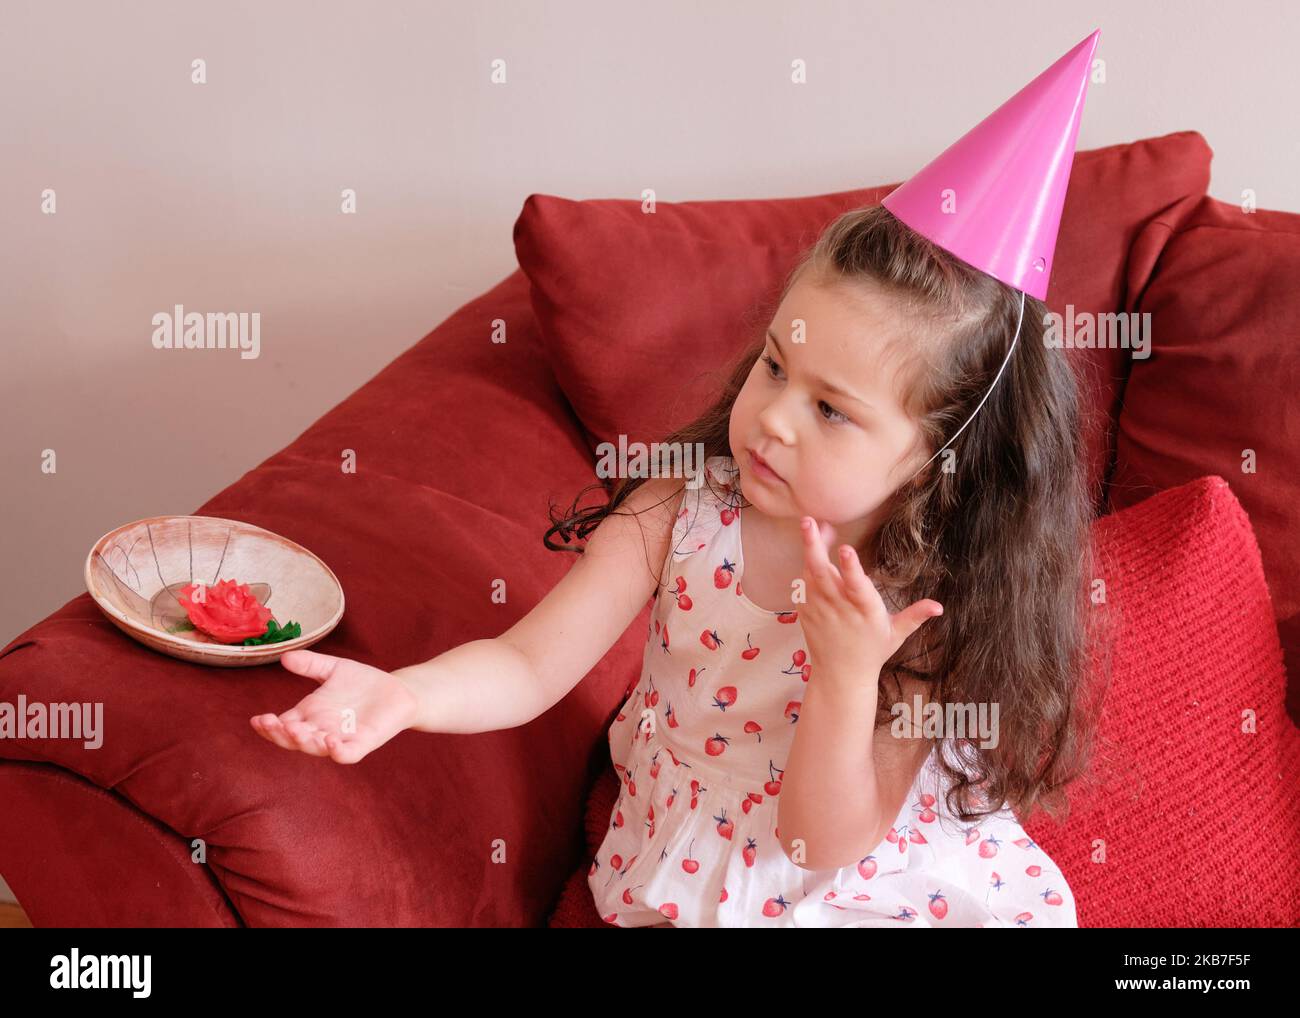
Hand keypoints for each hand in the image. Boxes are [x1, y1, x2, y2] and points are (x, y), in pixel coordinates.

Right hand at [249, 649, 420, 763]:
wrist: (397, 690)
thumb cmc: (363, 682)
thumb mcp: (335, 668)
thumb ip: (311, 664)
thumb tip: (285, 656)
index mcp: (310, 715)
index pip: (283, 725)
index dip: (268, 726)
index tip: (258, 719)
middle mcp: (321, 730)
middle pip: (294, 740)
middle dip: (280, 734)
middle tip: (272, 723)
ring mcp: (341, 738)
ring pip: (316, 748)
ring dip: (304, 742)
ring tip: (296, 730)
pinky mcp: (362, 743)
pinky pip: (346, 754)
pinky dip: (337, 751)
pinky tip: (331, 742)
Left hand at [797, 516, 942, 688]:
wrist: (841, 675)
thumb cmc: (872, 651)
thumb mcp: (897, 634)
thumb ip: (915, 616)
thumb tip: (939, 606)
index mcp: (864, 610)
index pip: (856, 586)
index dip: (851, 567)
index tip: (847, 548)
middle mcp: (839, 607)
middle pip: (823, 573)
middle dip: (815, 546)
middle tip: (809, 521)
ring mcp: (819, 609)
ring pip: (810, 574)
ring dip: (810, 549)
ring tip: (811, 525)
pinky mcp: (806, 611)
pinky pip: (802, 584)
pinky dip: (806, 565)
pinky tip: (812, 548)